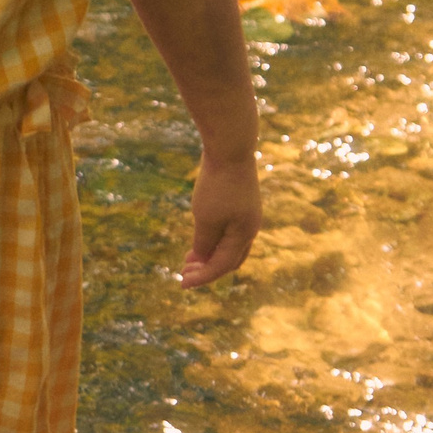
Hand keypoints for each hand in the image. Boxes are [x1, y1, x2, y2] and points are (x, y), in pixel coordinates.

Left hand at [177, 152, 258, 288]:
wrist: (230, 149)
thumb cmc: (217, 186)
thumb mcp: (206, 219)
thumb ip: (204, 243)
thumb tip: (202, 261)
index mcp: (244, 235)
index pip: (222, 266)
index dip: (202, 278)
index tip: (181, 284)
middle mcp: (250, 227)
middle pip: (231, 260)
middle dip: (209, 269)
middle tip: (185, 272)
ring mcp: (248, 214)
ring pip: (231, 245)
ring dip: (211, 255)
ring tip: (190, 258)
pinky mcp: (242, 202)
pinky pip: (230, 230)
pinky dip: (216, 240)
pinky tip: (202, 235)